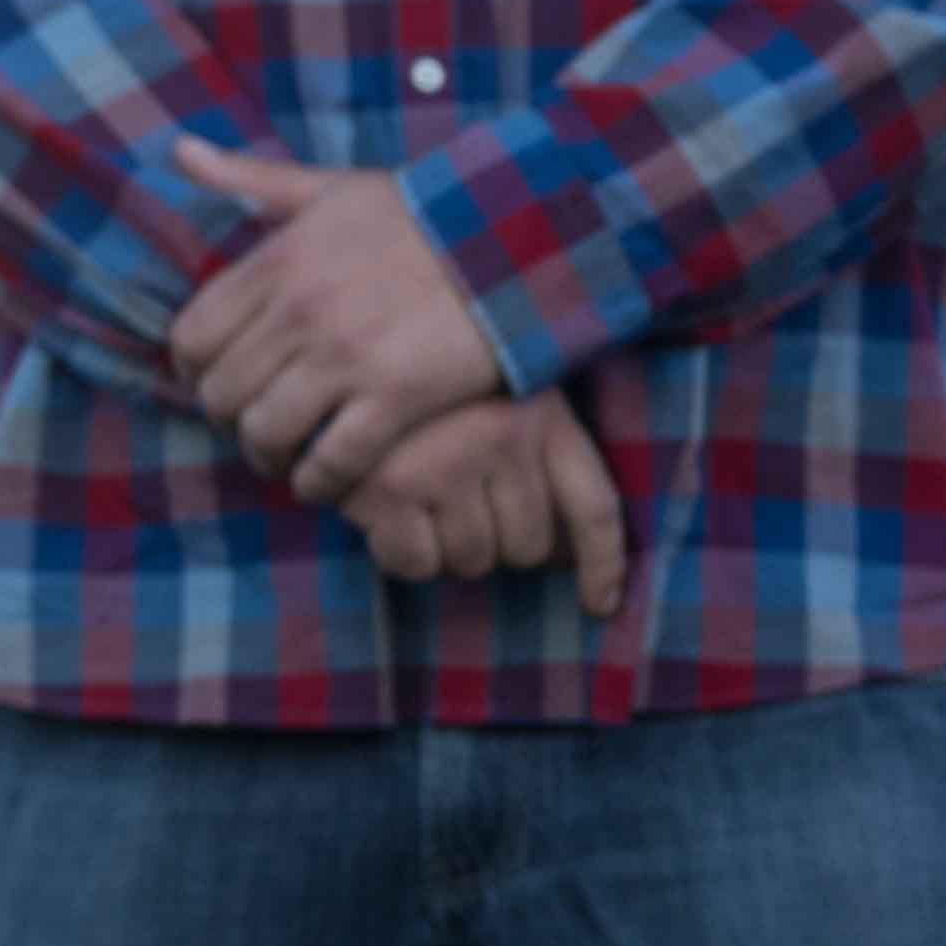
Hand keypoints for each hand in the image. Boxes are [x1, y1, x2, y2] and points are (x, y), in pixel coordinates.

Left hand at [168, 144, 506, 501]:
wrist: (517, 237)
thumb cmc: (421, 212)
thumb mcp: (328, 187)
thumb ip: (249, 177)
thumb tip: (180, 149)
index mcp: (276, 261)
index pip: (192, 338)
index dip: (195, 373)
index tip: (216, 382)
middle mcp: (299, 311)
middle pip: (221, 394)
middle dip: (229, 420)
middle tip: (253, 426)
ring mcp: (346, 356)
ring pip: (267, 431)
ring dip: (268, 455)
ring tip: (286, 456)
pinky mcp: (397, 396)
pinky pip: (333, 460)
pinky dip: (319, 481)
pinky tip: (324, 482)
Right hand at [331, 385, 630, 615]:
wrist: (342, 340)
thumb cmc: (427, 385)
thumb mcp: (499, 397)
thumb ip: (535, 460)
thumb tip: (563, 559)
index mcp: (541, 413)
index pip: (594, 509)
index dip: (603, 566)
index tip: (598, 606)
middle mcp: (502, 436)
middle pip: (529, 547)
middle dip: (495, 540)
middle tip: (455, 501)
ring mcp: (447, 462)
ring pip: (472, 560)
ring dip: (445, 547)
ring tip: (417, 496)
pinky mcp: (390, 486)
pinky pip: (417, 563)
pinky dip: (402, 552)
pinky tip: (386, 512)